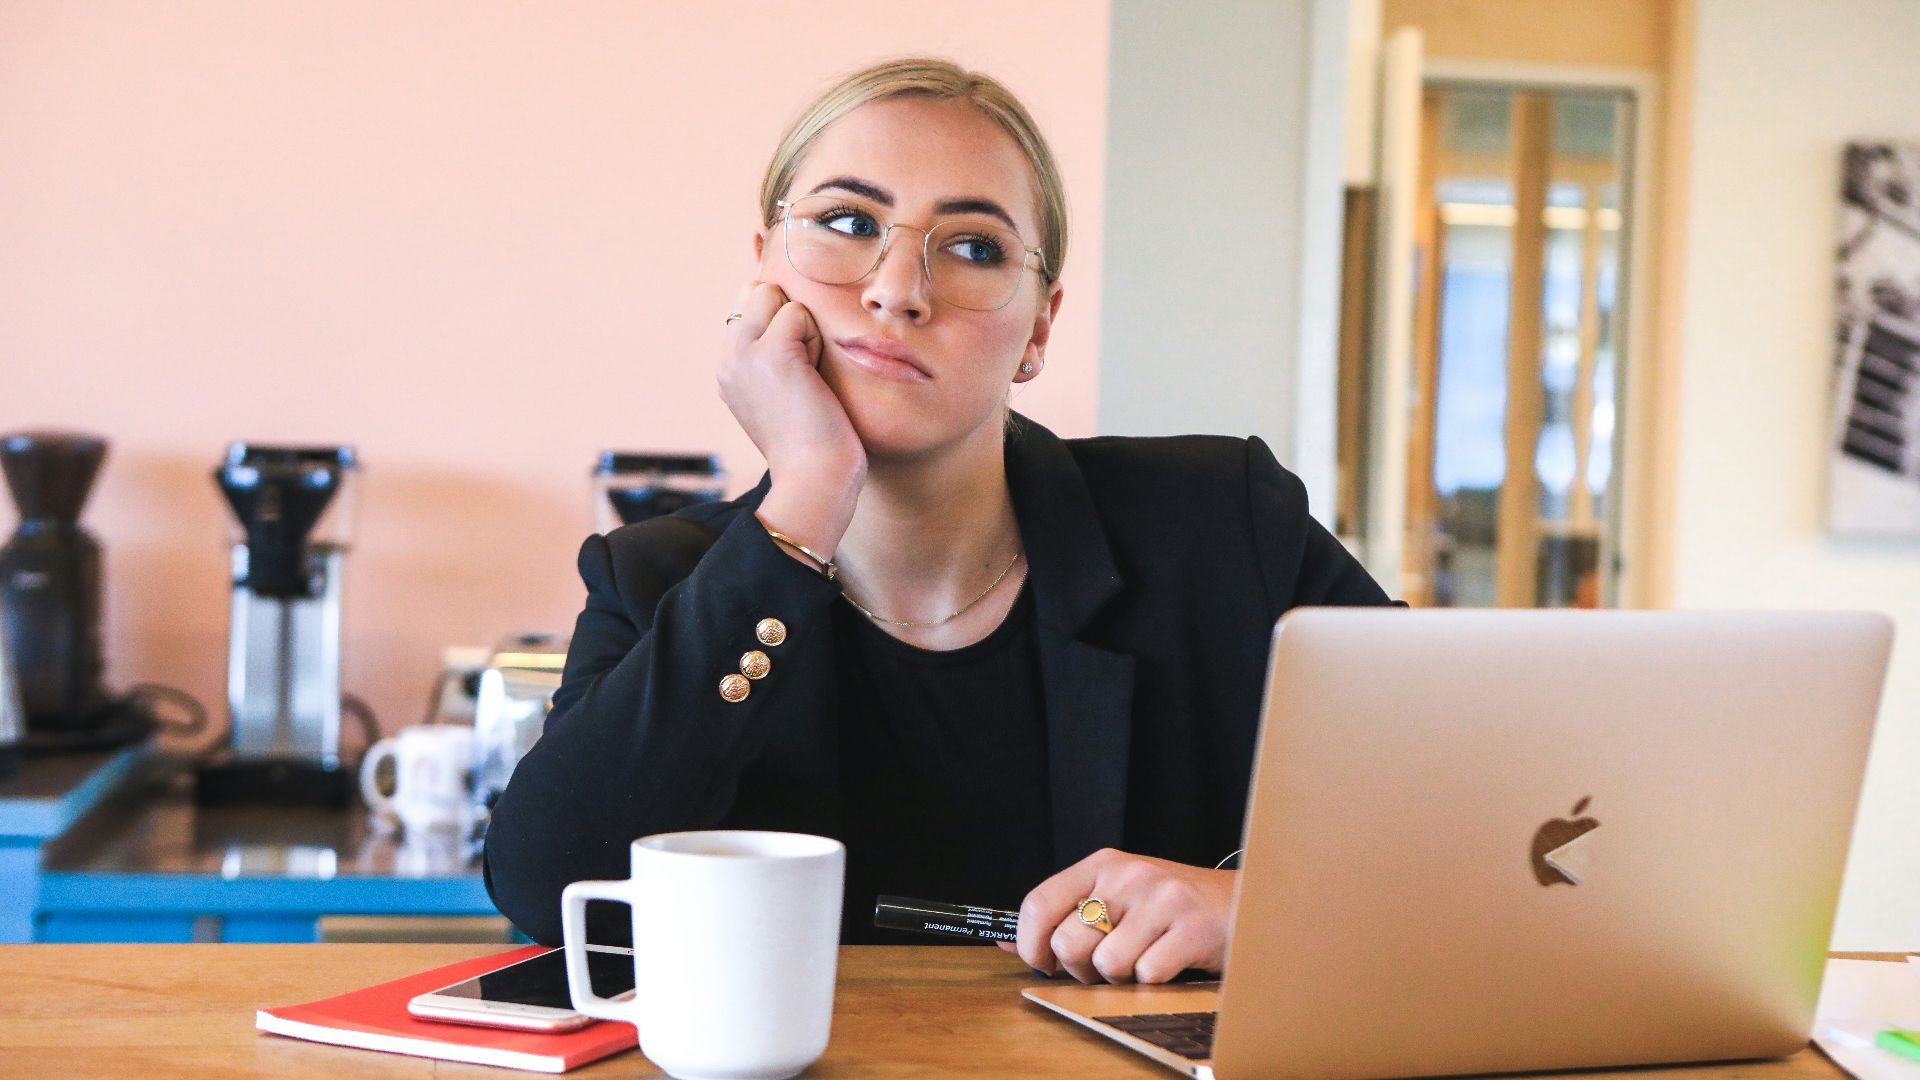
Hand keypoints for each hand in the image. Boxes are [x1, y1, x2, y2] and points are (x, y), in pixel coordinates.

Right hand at [717, 281, 864, 552]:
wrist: (814, 479)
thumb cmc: (812, 441)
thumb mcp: (780, 392)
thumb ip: (772, 354)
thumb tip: (789, 309)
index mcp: (727, 367)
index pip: (748, 305)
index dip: (780, 322)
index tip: (795, 369)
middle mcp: (726, 358)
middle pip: (757, 291)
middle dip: (789, 317)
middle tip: (803, 369)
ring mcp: (742, 353)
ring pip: (775, 296)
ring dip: (804, 328)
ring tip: (807, 375)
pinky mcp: (769, 353)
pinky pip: (798, 313)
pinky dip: (815, 339)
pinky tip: (812, 378)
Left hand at [997, 848, 1234, 983]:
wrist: (1250, 902)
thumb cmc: (1174, 908)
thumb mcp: (1118, 898)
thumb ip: (1065, 916)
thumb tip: (1003, 944)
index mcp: (1103, 864)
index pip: (1039, 902)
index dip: (1030, 944)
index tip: (1043, 964)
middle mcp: (1129, 875)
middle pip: (1069, 941)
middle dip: (1082, 969)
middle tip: (1105, 967)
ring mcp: (1162, 899)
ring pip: (1107, 964)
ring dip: (1122, 978)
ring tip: (1143, 961)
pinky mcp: (1192, 928)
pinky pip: (1147, 974)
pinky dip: (1154, 982)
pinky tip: (1171, 964)